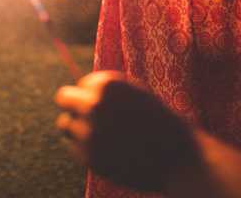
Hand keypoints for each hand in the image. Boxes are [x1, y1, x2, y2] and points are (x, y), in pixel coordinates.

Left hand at [55, 71, 199, 192]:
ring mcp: (88, 131)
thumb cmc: (159, 123)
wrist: (177, 156)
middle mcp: (93, 104)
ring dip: (77, 130)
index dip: (91, 96)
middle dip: (73, 107)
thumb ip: (109, 92)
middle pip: (63, 99)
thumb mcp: (136, 94)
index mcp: (107, 84)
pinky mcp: (88, 156)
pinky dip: (87, 151)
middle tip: (87, 118)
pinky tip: (109, 153)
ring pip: (65, 125)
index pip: (81, 84)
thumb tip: (80, 92)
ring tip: (102, 137)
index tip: (104, 108)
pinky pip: (75, 149)